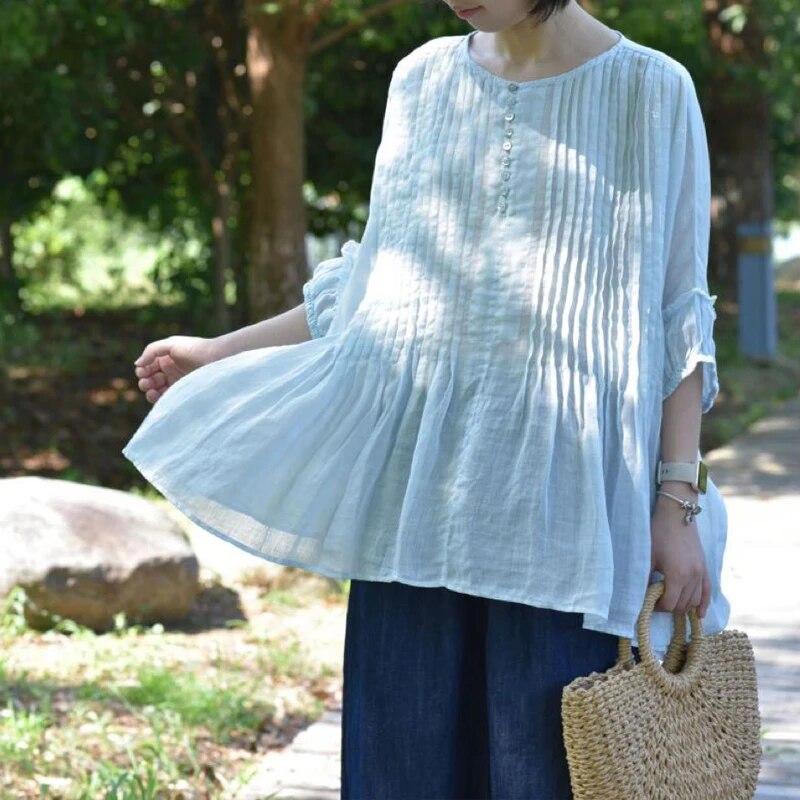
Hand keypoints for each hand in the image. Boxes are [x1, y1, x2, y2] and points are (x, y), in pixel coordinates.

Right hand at [133, 335, 220, 403]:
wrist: (217, 359)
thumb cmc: (195, 349)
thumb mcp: (171, 344)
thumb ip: (152, 350)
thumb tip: (137, 364)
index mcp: (165, 358)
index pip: (147, 367)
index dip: (142, 371)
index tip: (144, 372)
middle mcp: (170, 370)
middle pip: (150, 379)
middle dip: (145, 382)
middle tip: (148, 383)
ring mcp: (176, 381)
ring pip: (157, 390)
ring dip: (149, 392)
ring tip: (151, 392)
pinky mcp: (183, 391)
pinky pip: (167, 397)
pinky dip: (159, 399)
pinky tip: (157, 396)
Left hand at [650, 488, 710, 617]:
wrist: (677, 514)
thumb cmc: (659, 533)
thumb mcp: (649, 556)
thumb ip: (646, 577)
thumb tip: (642, 594)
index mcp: (678, 576)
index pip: (670, 603)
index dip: (658, 607)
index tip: (649, 603)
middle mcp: (693, 577)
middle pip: (683, 604)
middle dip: (670, 608)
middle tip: (657, 603)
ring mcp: (701, 572)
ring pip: (695, 600)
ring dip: (684, 606)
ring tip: (671, 606)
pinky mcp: (704, 567)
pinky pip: (707, 590)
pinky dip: (703, 603)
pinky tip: (700, 614)